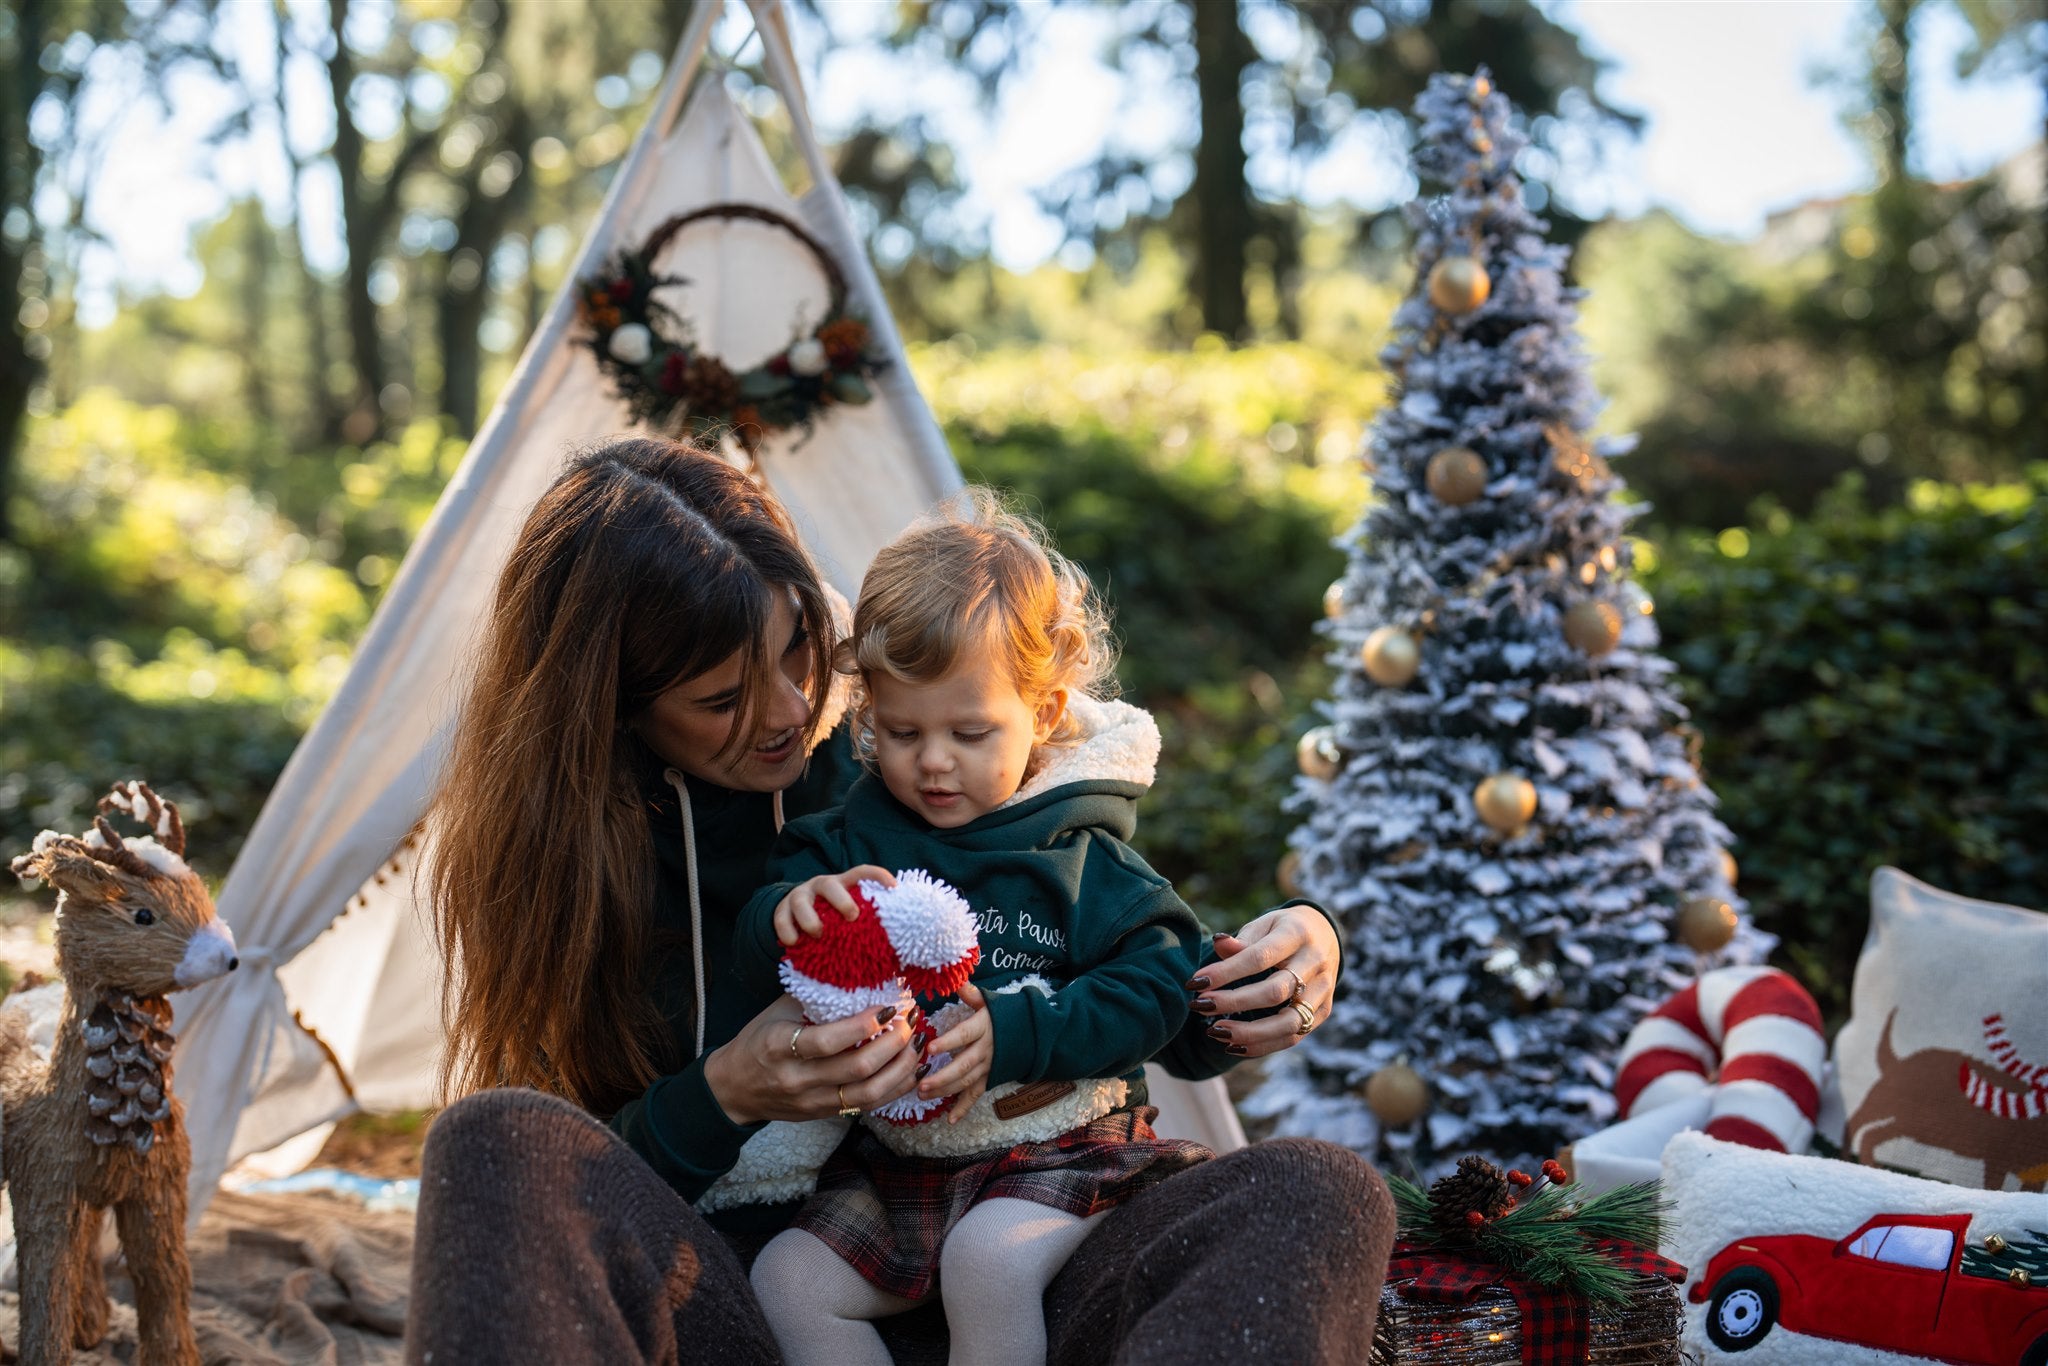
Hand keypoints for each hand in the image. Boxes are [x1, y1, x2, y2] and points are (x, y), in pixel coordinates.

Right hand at [702, 993, 918, 1125]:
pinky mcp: (824, 1115)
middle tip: (911, 1019)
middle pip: (857, 1068)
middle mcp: (797, 1079)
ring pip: (869, 1093)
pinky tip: (912, 1069)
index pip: (828, 1040)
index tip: (890, 1006)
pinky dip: (895, 1087)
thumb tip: (858, 968)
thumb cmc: (758, 1041)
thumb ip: (814, 994)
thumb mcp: (777, 1011)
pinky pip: (868, 1105)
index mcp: (780, 1047)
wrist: (733, 1089)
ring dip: (901, 1067)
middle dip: (894, 1043)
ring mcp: (812, 1102)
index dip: (865, 1025)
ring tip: (917, 1042)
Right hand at [773, 865, 896, 944]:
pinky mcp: (782, 910)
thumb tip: (898, 950)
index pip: (861, 872)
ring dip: (810, 918)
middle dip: (841, 899)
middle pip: (829, 884)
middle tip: (852, 916)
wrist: (793, 911)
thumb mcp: (847, 912)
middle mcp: (820, 886)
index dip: (877, 876)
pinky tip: (794, 943)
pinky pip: (781, 918)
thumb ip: (865, 922)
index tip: (894, 886)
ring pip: (801, 901)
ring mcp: (799, 896)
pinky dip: (786, 930)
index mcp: (842, 883)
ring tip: (817, 933)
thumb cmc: (832, 915)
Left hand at [917, 983, 992, 1122]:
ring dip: (945, 1090)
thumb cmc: (1004, 1014)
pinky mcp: (991, 1078)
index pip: (964, 1035)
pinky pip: (976, 1094)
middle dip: (942, 1077)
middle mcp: (986, 1049)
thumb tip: (957, 980)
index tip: (930, 1047)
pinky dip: (964, 1107)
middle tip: (920, 1085)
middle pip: (963, 1065)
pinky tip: (951, 1119)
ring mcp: (989, 1066)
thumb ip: (971, 993)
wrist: (1033, 1033)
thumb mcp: (989, 1001)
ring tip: (922, 1095)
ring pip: (966, 1082)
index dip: (948, 1041)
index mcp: (983, 1027)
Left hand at [1188, 904, 1339, 1058]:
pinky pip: (1293, 1036)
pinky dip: (1262, 1045)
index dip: (1227, 972)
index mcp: (1297, 934)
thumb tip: (1217, 943)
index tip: (1195, 982)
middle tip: (1199, 1005)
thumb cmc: (1282, 930)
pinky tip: (1233, 1045)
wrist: (1325, 935)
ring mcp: (1323, 990)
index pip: (1260, 957)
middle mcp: (1315, 963)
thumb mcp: (1263, 925)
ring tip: (1214, 1031)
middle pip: (1275, 992)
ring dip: (1248, 1033)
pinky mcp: (1323, 1011)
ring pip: (1288, 1023)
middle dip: (1234, 1003)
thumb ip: (1242, 939)